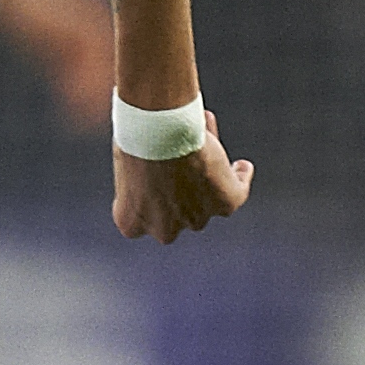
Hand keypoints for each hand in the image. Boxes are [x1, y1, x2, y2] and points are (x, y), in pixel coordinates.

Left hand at [111, 112, 251, 242]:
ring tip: (207, 139)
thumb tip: (149, 152)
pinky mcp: (225, 203)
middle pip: (176, 208)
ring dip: (206, 175)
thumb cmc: (135, 137)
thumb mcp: (123, 154)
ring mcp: (195, 219)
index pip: (143, 210)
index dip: (151, 189)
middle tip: (183, 150)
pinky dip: (240, 179)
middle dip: (179, 184)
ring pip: (205, 200)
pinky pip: (238, 192)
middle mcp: (164, 230)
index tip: (157, 175)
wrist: (159, 135)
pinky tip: (241, 166)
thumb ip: (135, 167)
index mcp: (130, 222)